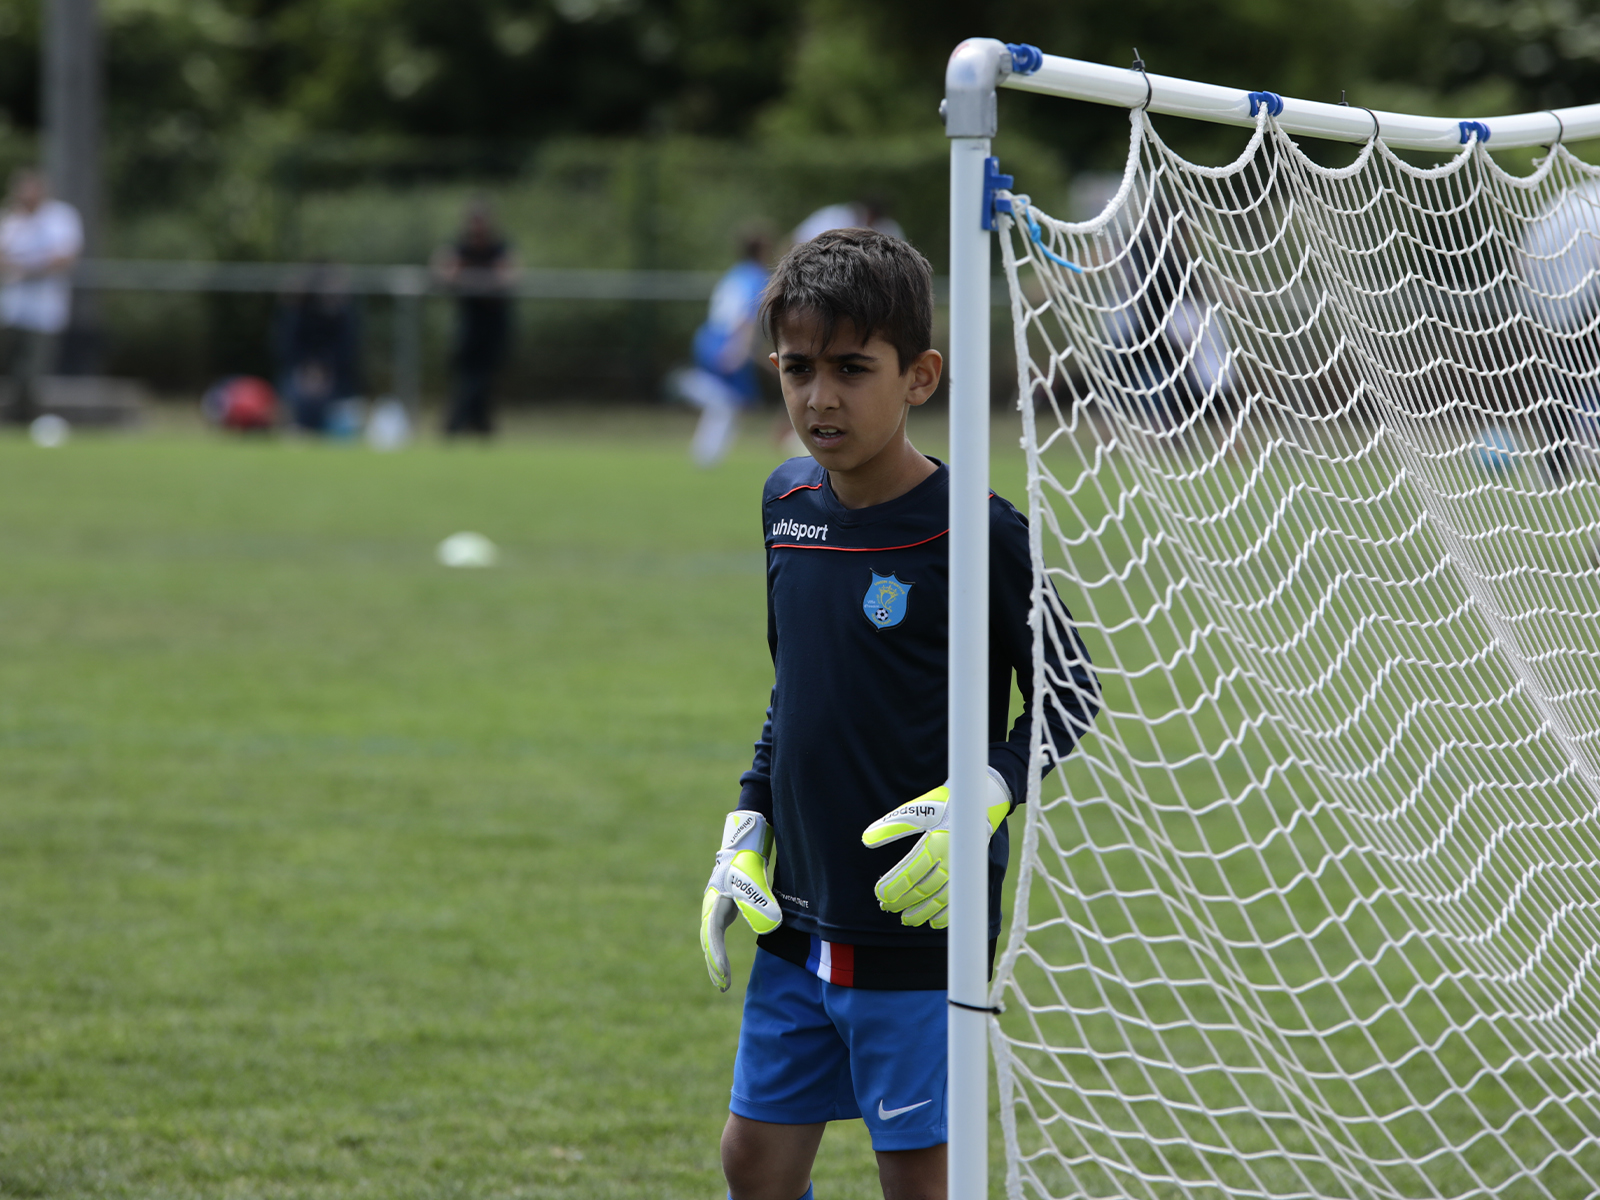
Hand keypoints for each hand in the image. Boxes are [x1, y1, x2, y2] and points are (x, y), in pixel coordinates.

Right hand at [700, 810, 781, 990]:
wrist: (741, 849)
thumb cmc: (746, 864)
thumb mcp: (755, 882)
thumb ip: (763, 903)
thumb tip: (773, 927)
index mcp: (715, 904)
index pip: (713, 936)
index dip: (718, 955)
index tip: (724, 973)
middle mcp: (710, 910)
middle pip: (708, 942)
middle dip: (714, 965)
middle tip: (723, 985)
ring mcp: (713, 912)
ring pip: (710, 942)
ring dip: (715, 962)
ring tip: (723, 983)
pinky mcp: (720, 913)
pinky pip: (716, 938)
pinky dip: (719, 954)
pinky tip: (723, 969)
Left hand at [860, 770, 1011, 928]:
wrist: (974, 806)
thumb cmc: (941, 807)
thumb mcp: (916, 811)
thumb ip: (891, 826)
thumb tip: (866, 839)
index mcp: (937, 842)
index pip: (911, 871)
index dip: (894, 885)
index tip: (880, 894)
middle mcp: (952, 859)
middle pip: (924, 887)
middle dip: (903, 900)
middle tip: (886, 907)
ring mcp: (963, 870)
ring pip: (942, 899)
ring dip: (922, 912)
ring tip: (906, 919)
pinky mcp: (969, 875)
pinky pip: (958, 901)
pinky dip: (946, 914)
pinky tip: (932, 922)